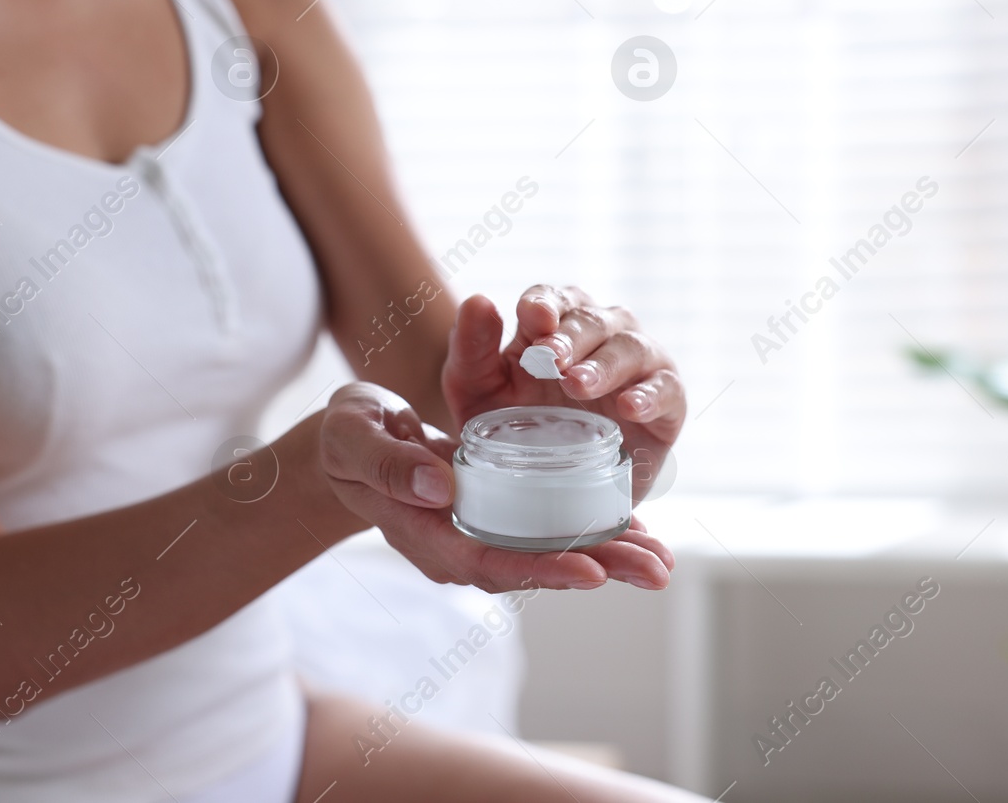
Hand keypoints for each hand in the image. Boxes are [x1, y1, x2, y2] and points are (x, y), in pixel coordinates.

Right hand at [318, 382, 672, 591]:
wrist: (347, 440)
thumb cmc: (346, 437)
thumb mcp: (355, 438)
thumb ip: (391, 464)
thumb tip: (442, 487)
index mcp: (424, 535)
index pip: (488, 562)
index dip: (541, 568)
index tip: (592, 570)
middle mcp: (458, 546)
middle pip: (532, 567)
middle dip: (597, 568)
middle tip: (656, 568)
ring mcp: (478, 534)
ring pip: (548, 553)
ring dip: (607, 557)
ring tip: (661, 559)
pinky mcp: (495, 515)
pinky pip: (547, 530)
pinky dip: (590, 531)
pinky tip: (634, 530)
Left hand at [441, 286, 685, 502]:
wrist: (548, 486)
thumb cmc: (510, 424)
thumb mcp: (475, 389)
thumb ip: (470, 348)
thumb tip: (478, 301)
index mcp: (555, 323)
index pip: (553, 299)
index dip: (545, 304)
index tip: (533, 319)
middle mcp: (601, 334)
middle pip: (592, 320)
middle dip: (570, 337)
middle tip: (550, 359)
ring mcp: (637, 365)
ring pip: (630, 346)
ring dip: (605, 363)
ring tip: (579, 384)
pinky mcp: (667, 403)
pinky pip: (667, 389)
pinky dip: (650, 394)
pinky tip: (630, 407)